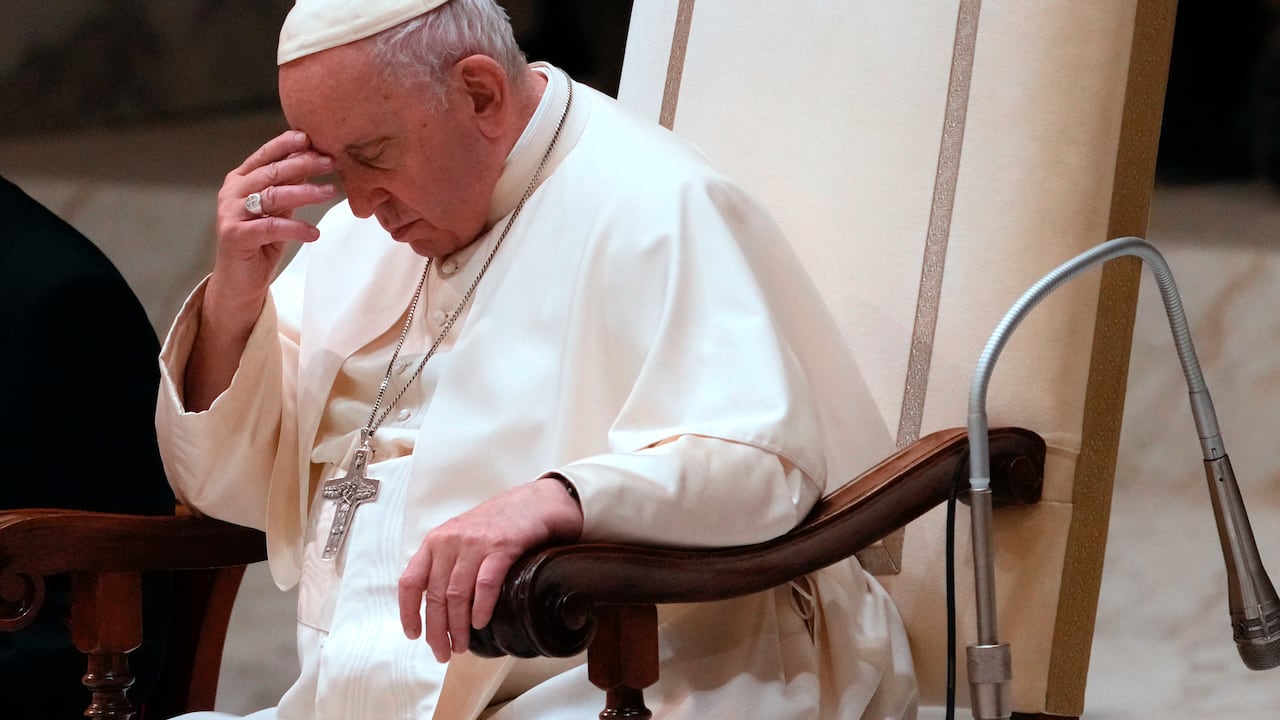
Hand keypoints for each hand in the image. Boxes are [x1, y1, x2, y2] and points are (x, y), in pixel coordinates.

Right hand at [184, 131, 336, 410]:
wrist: (239, 282)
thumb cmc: (261, 243)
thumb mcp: (278, 210)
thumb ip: (289, 187)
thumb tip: (314, 159)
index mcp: (241, 180)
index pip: (265, 155)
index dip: (288, 144)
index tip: (312, 137)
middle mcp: (232, 192)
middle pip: (271, 172)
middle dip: (303, 164)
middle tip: (331, 161)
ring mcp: (230, 213)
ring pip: (272, 196)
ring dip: (305, 192)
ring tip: (331, 193)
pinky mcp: (235, 236)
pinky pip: (270, 227)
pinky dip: (295, 228)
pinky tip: (314, 233)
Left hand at [398, 478, 583, 661]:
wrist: (534, 502)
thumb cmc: (498, 524)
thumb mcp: (461, 537)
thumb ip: (445, 563)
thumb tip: (434, 606)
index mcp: (435, 541)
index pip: (410, 581)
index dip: (408, 612)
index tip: (414, 634)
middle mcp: (450, 541)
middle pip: (435, 595)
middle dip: (437, 630)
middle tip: (442, 652)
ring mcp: (476, 544)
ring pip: (457, 594)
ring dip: (458, 626)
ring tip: (461, 645)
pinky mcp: (502, 547)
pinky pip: (485, 584)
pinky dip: (481, 608)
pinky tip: (481, 624)